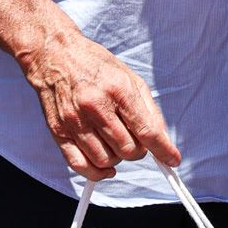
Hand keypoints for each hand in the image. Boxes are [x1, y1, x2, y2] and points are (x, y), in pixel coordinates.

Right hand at [22, 27, 179, 181]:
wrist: (54, 56)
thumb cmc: (95, 66)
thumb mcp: (129, 77)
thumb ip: (148, 109)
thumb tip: (162, 138)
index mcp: (118, 89)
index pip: (145, 130)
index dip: (162, 150)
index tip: (172, 160)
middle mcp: (95, 106)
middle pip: (128, 149)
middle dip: (138, 150)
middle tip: (135, 140)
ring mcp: (75, 121)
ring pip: (106, 161)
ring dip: (117, 159)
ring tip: (115, 143)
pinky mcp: (59, 132)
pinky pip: (80, 165)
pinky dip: (97, 172)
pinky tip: (104, 165)